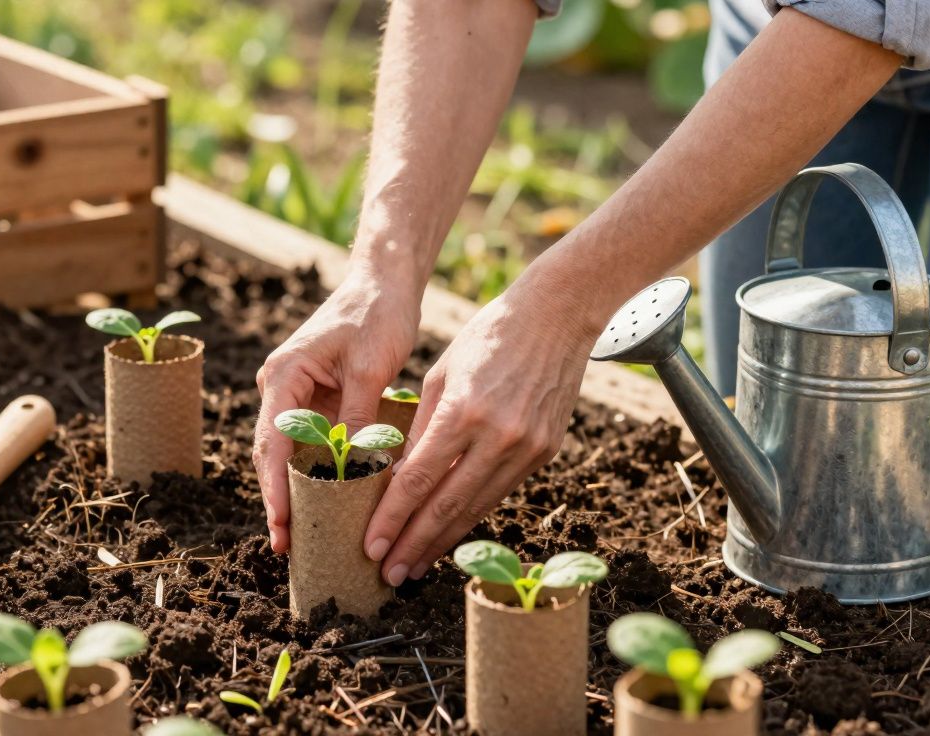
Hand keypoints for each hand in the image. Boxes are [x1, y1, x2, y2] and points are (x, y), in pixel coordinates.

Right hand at [254, 273, 420, 552]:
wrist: (383, 282)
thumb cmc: (375, 315)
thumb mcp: (369, 368)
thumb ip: (357, 418)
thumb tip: (352, 471)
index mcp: (284, 375)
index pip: (273, 442)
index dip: (274, 488)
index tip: (281, 524)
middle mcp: (280, 386)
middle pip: (272, 453)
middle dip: (277, 499)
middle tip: (286, 546)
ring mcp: (294, 393)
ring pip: (287, 452)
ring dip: (292, 491)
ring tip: (299, 537)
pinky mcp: (314, 398)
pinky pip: (308, 442)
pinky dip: (313, 472)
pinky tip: (322, 503)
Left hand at [363, 266, 600, 584]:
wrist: (557, 316)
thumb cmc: (486, 337)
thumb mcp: (440, 374)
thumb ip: (419, 427)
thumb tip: (397, 478)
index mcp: (464, 410)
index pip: (419, 478)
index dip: (393, 518)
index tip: (372, 547)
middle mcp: (498, 435)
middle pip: (448, 504)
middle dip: (414, 544)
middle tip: (389, 574)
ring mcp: (527, 447)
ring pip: (477, 507)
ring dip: (443, 541)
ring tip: (415, 565)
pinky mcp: (545, 451)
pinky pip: (500, 493)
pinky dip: (472, 516)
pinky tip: (450, 533)